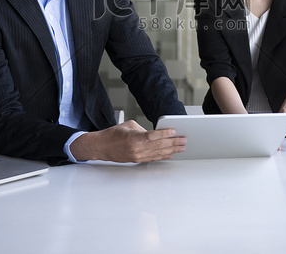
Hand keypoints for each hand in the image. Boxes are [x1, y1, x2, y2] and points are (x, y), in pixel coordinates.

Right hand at [70, 120, 185, 162]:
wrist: (101, 147)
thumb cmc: (113, 134)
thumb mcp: (129, 126)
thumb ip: (143, 129)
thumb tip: (156, 132)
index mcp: (133, 138)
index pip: (152, 136)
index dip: (165, 134)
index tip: (174, 131)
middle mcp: (136, 149)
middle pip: (159, 145)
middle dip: (173, 143)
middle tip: (184, 140)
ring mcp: (137, 156)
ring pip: (158, 153)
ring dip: (171, 150)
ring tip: (181, 147)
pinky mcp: (137, 160)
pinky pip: (153, 158)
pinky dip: (163, 156)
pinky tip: (171, 154)